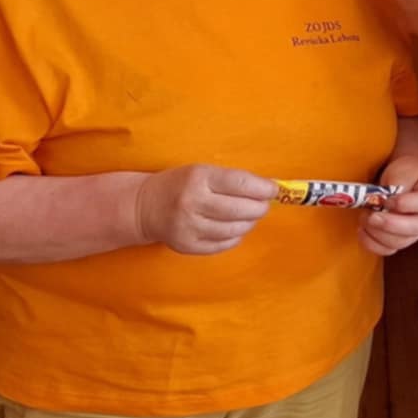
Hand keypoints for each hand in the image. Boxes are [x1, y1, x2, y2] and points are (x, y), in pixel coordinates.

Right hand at [135, 164, 275, 255]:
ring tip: (249, 217)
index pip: (240, 183)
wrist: (143, 206)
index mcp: (198, 178)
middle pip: (240, 209)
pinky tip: (233, 229)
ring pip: (234, 229)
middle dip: (259, 208)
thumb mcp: (201, 172)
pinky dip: (235, 237)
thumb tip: (269, 190)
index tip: (274, 190)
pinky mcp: (186, 245)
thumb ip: (231, 180)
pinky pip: (223, 244)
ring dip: (249, 223)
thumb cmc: (180, 185)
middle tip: (263, 206)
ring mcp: (189, 226)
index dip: (263, 188)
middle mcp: (192, 202)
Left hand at [361, 154, 417, 255]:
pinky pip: (388, 250)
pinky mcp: (401, 240)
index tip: (386, 198)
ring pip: (399, 242)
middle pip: (414, 228)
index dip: (404, 204)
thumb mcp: (403, 170)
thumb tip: (385, 200)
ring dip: (377, 233)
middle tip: (371, 215)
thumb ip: (397, 183)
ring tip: (365, 217)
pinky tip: (362, 231)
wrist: (404, 178)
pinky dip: (372, 244)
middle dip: (389, 224)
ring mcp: (416, 232)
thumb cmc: (405, 172)